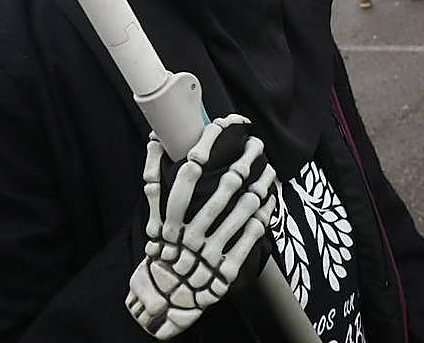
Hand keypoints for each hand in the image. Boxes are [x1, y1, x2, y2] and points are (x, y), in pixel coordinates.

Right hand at [126, 115, 275, 339]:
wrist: (169, 298)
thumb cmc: (163, 253)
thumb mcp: (153, 221)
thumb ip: (154, 183)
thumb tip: (155, 141)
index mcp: (170, 220)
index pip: (189, 172)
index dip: (207, 145)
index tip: (221, 126)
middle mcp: (190, 234)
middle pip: (223, 187)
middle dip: (243, 161)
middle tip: (255, 143)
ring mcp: (210, 252)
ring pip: (243, 208)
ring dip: (260, 185)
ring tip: (269, 167)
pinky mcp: (226, 268)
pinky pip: (251, 235)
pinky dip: (264, 215)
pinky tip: (270, 199)